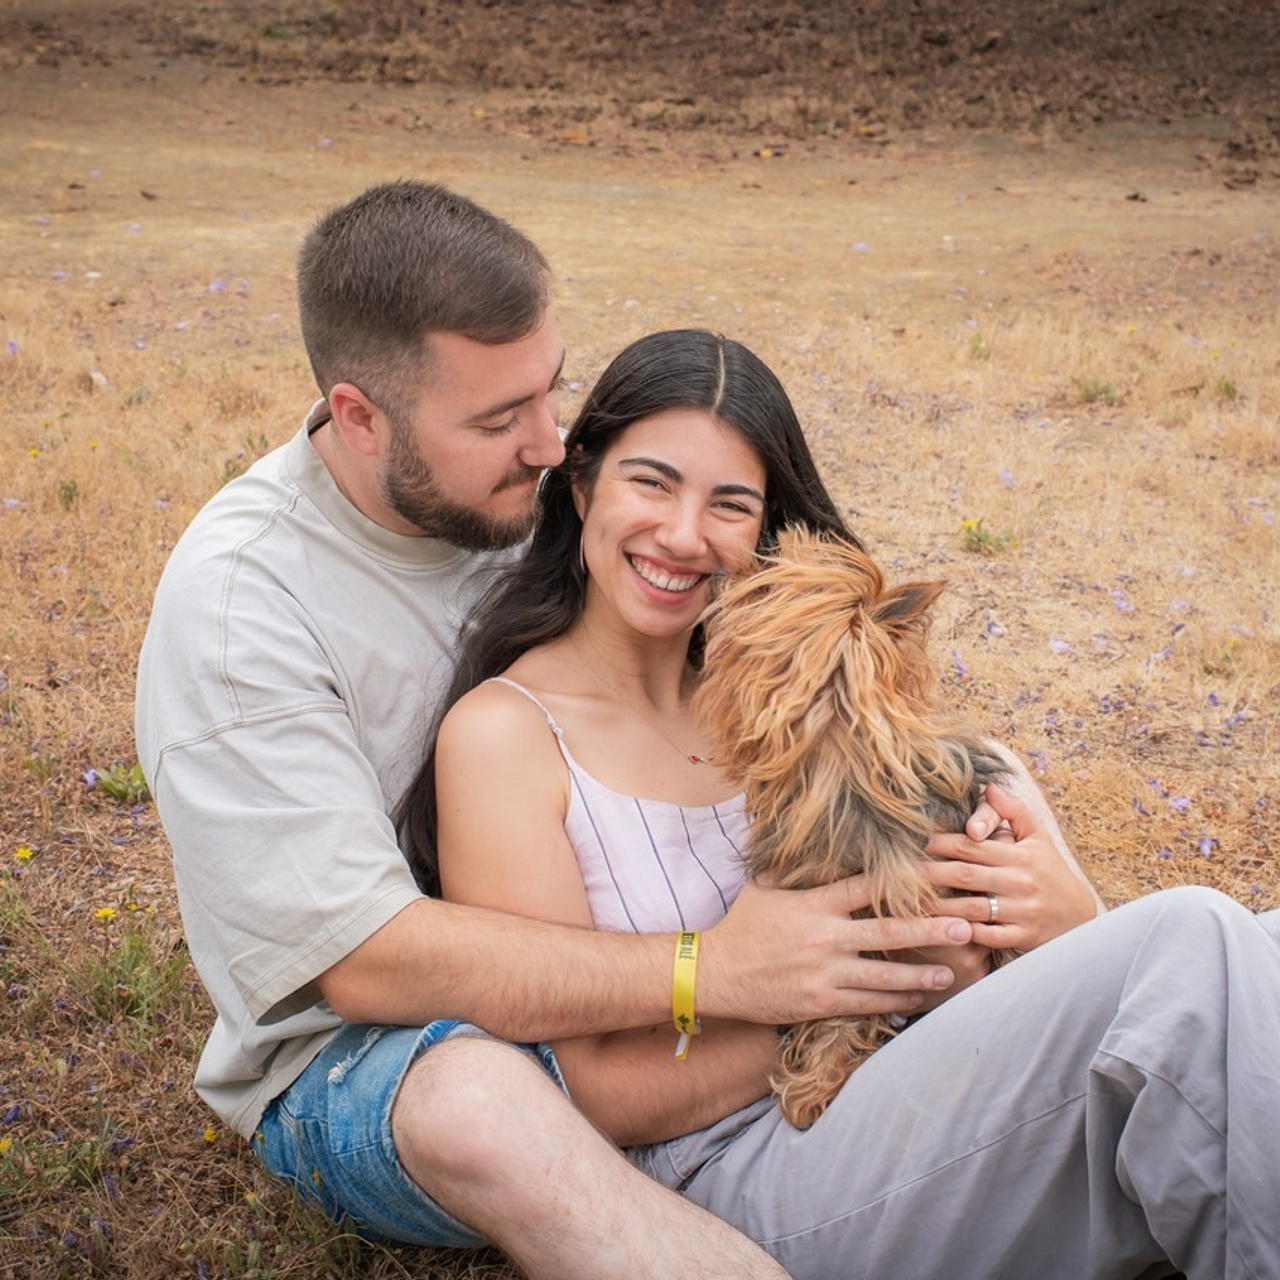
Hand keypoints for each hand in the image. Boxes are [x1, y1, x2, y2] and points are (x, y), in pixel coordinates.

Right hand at [698, 875, 973, 1026]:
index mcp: (815, 904)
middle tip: (964, 925)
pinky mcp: (821, 1002)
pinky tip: (917, 1000)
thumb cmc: (741, 926)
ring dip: (922, 974)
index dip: (903, 881)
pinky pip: (868, 1003)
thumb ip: (791, 867)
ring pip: (885, 975)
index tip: (934, 876)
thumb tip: (806, 837)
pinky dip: (895, 1003)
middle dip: (931, 929)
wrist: (715, 973)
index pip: (867, 887)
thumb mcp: (763, 887)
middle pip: (889, 932)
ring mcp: (825, 972)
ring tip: (953, 972)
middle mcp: (825, 937)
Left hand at [924, 784, 1099, 953]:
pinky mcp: (1022, 937)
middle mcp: (1020, 881)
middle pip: (965, 875)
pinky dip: (960, 933)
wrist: (1080, 918)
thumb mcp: (1039, 838)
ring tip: (908, 901)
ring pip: (971, 908)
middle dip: (930, 872)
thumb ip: (1014, 810)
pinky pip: (985, 936)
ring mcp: (1021, 911)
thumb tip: (990, 785)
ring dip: (938, 905)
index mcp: (1020, 854)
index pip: (972, 846)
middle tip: (897, 871)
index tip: (912, 843)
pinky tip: (935, 929)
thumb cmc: (1050, 872)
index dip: (940, 844)